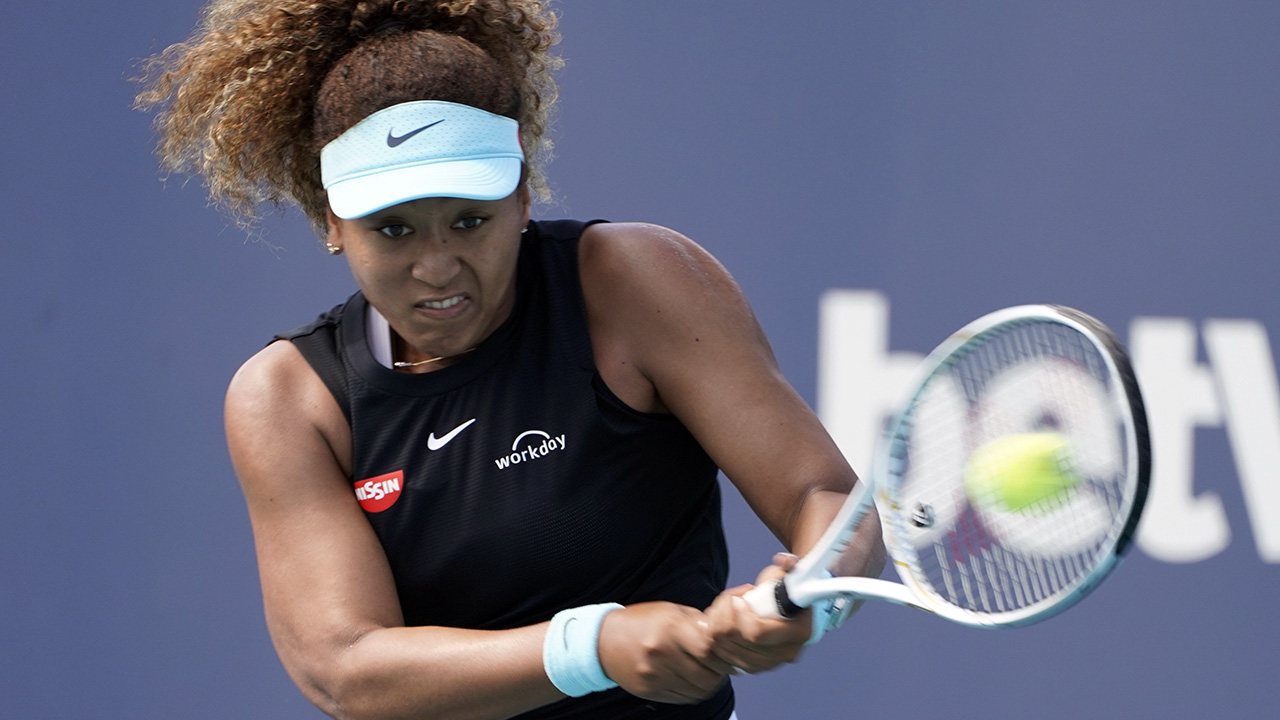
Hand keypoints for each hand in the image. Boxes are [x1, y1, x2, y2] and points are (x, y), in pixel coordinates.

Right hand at [596, 602, 732, 703]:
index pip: (709, 649)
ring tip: (705, 673)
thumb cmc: (643, 621)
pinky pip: (682, 699)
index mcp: (670, 628)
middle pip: (707, 676)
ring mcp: (653, 675)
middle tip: (719, 667)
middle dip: (719, 674)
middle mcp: (661, 653)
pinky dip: (691, 692)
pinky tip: (689, 679)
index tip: (726, 653)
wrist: (604, 640)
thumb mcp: (671, 611)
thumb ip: (698, 623)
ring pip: (697, 692)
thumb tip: (727, 634)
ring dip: (707, 685)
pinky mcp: (648, 691)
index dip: (723, 654)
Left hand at [704, 553, 812, 673]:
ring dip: (717, 628)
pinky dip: (716, 641)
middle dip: (725, 619)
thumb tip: (783, 561)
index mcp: (800, 631)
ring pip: (728, 652)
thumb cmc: (788, 587)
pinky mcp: (756, 667)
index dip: (740, 617)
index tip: (737, 600)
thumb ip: (789, 564)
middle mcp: (788, 652)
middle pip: (739, 644)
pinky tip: (718, 622)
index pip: (758, 633)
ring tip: (722, 608)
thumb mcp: (790, 572)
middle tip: (727, 600)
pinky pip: (726, 660)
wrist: (790, 607)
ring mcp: (771, 663)